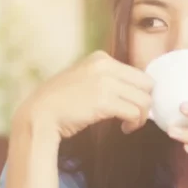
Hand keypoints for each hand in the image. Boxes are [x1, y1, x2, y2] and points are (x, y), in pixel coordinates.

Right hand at [14, 51, 153, 141]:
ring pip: (144, 100)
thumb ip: (107, 79)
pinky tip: (124, 128)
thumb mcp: (84, 79)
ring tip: (129, 124)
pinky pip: (135, 112)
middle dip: (145, 102)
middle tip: (135, 116)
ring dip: (141, 116)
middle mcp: (105, 65)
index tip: (132, 104)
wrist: (40, 115)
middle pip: (147, 84)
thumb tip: (133, 91)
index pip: (137, 73)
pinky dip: (134, 123)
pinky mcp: (105, 101)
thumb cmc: (60, 102)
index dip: (140, 91)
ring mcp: (105, 82)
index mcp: (101, 58)